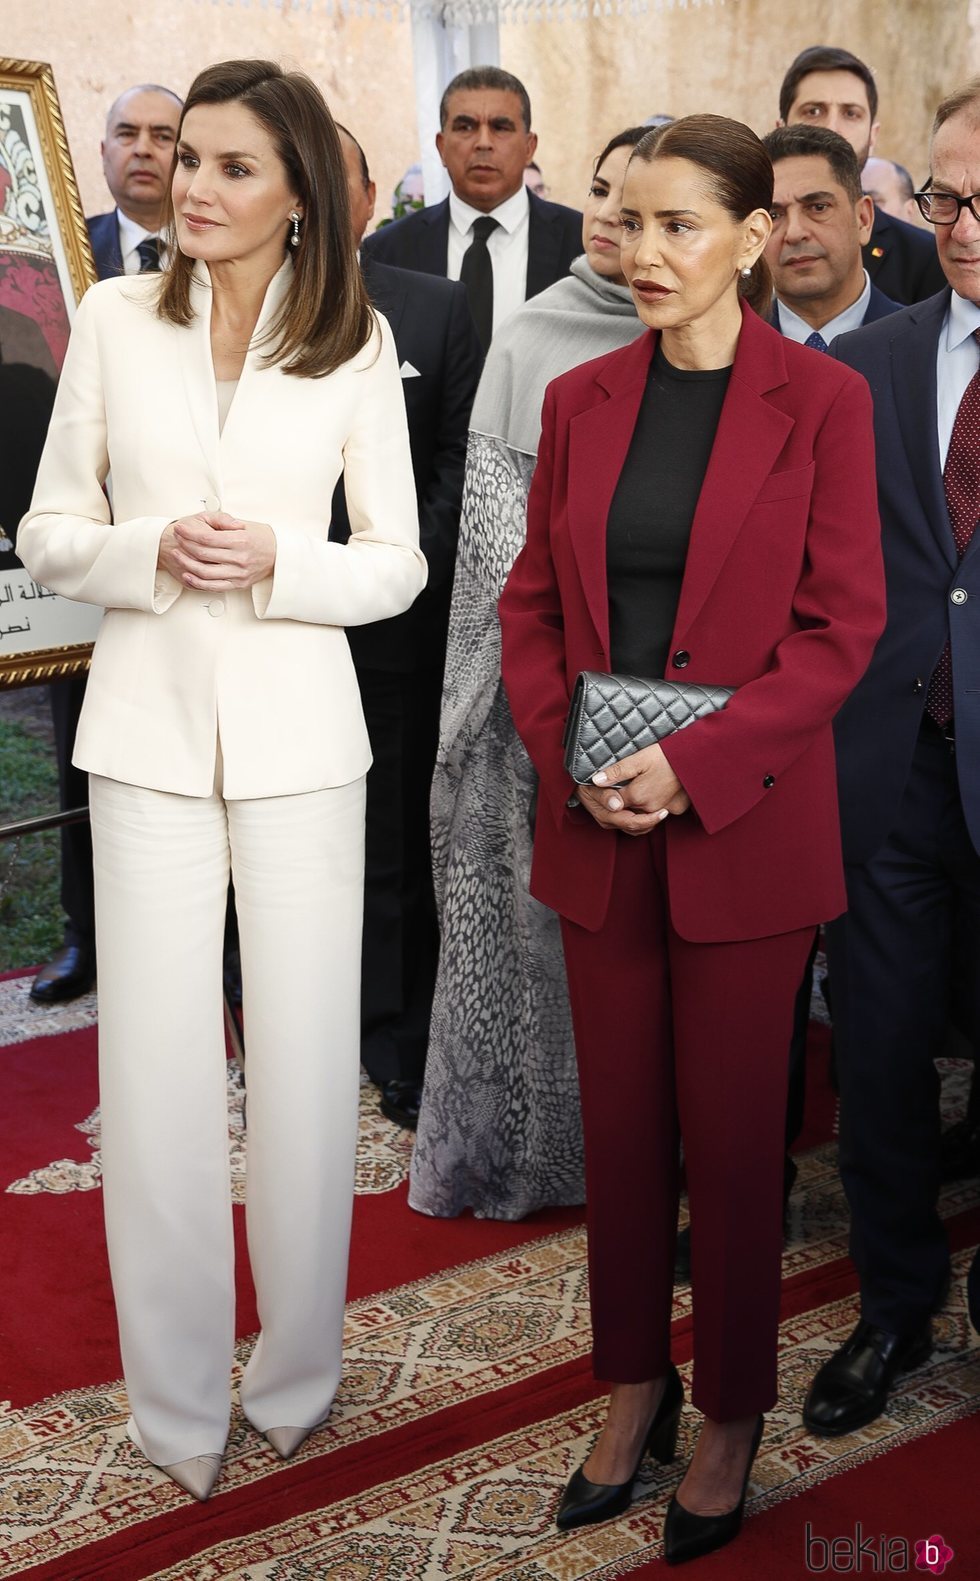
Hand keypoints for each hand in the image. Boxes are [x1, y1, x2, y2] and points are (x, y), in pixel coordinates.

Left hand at [157, 511, 275, 590]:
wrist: (280, 554)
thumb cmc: (261, 538)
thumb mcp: (245, 524)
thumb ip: (225, 522)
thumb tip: (206, 526)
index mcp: (241, 540)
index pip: (207, 538)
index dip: (190, 533)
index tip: (180, 528)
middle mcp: (240, 558)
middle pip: (203, 554)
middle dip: (185, 545)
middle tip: (176, 539)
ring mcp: (239, 573)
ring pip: (205, 572)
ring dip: (187, 563)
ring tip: (177, 555)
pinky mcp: (238, 584)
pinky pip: (213, 586)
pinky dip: (197, 581)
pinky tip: (187, 574)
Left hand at [577, 741, 690, 835]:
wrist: (698, 756)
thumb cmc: (668, 754)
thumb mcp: (639, 759)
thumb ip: (617, 771)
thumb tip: (596, 780)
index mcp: (637, 795)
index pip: (613, 804)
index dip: (607, 795)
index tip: (608, 786)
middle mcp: (649, 808)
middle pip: (626, 814)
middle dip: (619, 806)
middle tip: (620, 792)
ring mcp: (665, 810)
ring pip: (642, 820)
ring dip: (634, 814)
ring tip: (633, 798)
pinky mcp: (677, 809)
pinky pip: (659, 815)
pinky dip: (652, 812)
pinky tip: (652, 798)